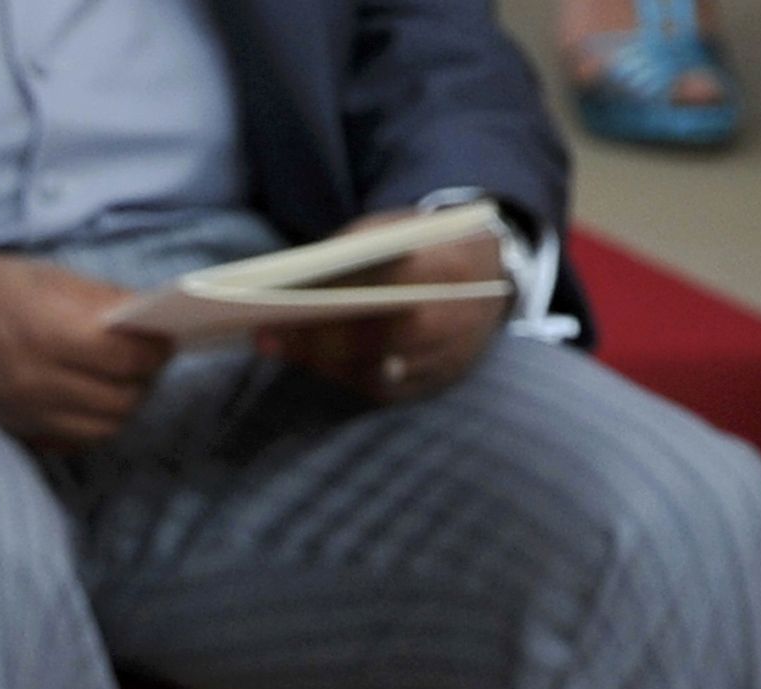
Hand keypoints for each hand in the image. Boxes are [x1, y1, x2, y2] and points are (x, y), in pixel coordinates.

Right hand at [0, 246, 172, 450]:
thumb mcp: (47, 275)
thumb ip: (101, 301)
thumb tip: (150, 322)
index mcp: (45, 332)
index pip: (127, 356)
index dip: (157, 345)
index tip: (165, 332)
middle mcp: (37, 382)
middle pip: (123, 398)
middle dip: (148, 376)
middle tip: (151, 353)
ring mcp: (28, 414)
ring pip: (106, 427)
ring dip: (127, 402)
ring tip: (128, 376)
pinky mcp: (21, 432)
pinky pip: (79, 442)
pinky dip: (98, 422)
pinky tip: (98, 397)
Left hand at [251, 210, 512, 406]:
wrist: (491, 276)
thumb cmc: (430, 245)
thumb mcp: (399, 226)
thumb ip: (357, 246)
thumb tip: (293, 277)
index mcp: (457, 265)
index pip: (398, 284)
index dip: (343, 296)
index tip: (289, 299)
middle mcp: (462, 318)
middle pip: (386, 337)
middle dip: (323, 338)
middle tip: (269, 334)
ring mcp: (453, 357)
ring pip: (380, 372)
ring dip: (322, 363)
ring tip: (276, 345)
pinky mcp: (438, 383)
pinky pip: (383, 389)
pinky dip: (340, 376)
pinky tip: (306, 360)